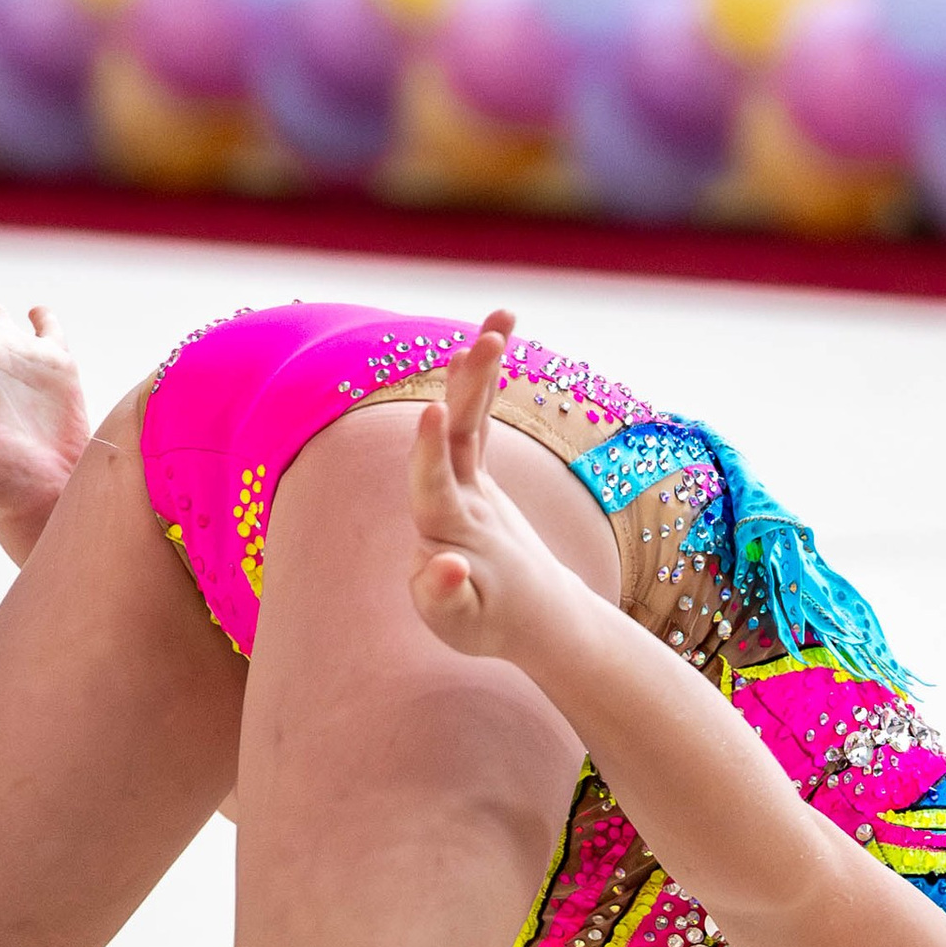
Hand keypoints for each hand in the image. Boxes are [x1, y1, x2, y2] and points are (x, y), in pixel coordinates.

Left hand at [405, 312, 567, 660]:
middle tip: (483, 342)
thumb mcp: (465, 622)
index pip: (431, 486)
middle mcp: (445, 497)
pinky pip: (479, 421)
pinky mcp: (474, 474)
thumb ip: (446, 597)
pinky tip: (491, 342)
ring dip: (479, 371)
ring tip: (500, 323)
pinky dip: (486, 385)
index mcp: (441, 532)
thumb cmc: (491, 623)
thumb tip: (444, 565)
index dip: (428, 451)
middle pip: (451, 436)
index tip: (432, 410)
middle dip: (465, 388)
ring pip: (466, 418)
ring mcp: (460, 481)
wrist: (518, 615)